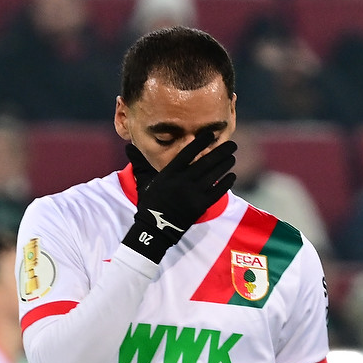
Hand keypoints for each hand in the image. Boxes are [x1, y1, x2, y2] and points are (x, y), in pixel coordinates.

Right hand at [121, 127, 235, 263]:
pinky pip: (217, 192)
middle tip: (232, 145)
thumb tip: (130, 147)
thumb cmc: (150, 204)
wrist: (154, 229)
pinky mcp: (200, 206)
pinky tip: (232, 176)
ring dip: (225, 165)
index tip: (210, 134)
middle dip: (221, 151)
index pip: (188, 152)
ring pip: (214, 175)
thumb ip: (147, 164)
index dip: (201, 142)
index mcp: (169, 173)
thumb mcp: (148, 182)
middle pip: (206, 162)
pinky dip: (226, 183)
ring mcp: (192, 194)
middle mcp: (182, 181)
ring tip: (232, 157)